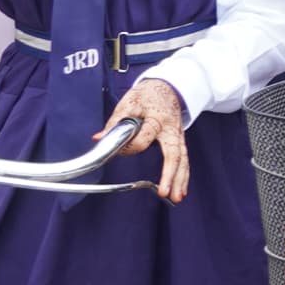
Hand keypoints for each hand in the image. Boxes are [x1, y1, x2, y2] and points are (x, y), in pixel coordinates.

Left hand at [105, 75, 190, 202]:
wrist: (166, 88)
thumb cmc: (146, 96)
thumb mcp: (128, 103)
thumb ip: (115, 122)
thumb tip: (99, 138)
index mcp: (156, 118)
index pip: (145, 137)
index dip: (132, 146)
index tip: (121, 150)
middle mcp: (170, 129)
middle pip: (173, 153)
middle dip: (170, 173)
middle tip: (165, 191)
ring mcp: (177, 135)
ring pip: (182, 159)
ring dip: (180, 179)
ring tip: (176, 196)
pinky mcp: (180, 141)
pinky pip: (184, 159)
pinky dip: (184, 176)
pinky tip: (181, 190)